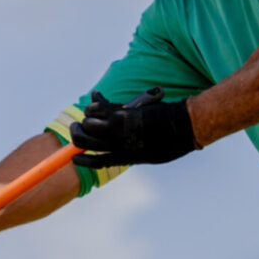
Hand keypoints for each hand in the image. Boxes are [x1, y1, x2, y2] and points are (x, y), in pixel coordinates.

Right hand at [70, 89, 196, 167]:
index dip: (81, 159)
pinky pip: (99, 106)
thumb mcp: (148, 155)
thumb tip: (123, 151)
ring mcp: (118, 129)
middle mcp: (117, 144)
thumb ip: (131, 153)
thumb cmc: (172, 142)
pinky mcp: (121, 113)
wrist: (184, 127)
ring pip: (88, 123)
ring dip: (87, 115)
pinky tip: (97, 96)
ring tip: (91, 111)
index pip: (95, 162)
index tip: (74, 156)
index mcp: (123, 157)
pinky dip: (96, 100)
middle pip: (84, 141)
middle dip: (76, 133)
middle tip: (76, 127)